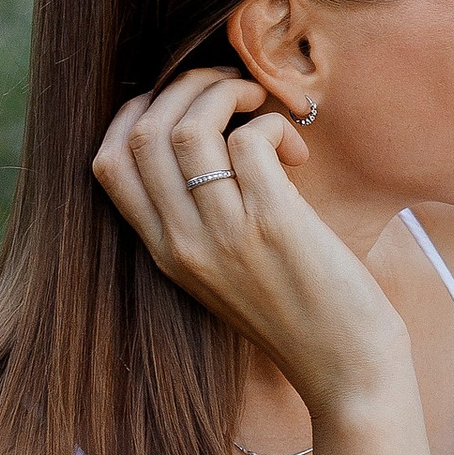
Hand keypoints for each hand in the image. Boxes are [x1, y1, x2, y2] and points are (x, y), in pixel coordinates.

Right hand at [93, 69, 409, 416]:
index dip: (135, 113)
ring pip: (191, 128)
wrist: (344, 367)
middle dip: (186, 87)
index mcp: (164, 253)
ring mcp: (225, 234)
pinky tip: (297, 153)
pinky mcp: (273, 223)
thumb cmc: (298, 311)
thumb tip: (205, 140)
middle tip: (233, 87)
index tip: (179, 99)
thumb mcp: (223, 272)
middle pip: (144, 134)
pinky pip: (251, 141)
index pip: (108, 165)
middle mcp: (183, 243)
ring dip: (229, 93)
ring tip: (263, 105)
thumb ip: (202, 220)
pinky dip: (273, 126)